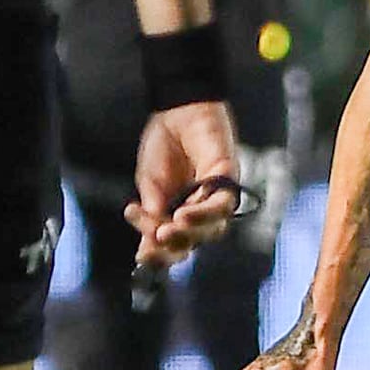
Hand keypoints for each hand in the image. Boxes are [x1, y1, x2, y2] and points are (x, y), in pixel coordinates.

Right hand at [127, 99, 241, 268]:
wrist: (175, 111)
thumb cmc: (162, 145)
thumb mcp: (148, 182)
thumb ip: (152, 208)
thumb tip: (153, 236)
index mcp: (174, 215)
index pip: (169, 245)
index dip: (157, 255)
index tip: (141, 257)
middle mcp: (198, 212)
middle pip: (190, 242)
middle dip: (171, 247)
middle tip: (153, 242)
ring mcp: (215, 198)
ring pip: (209, 231)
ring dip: (186, 234)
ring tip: (165, 230)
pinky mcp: (228, 181)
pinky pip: (221, 206)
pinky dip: (203, 215)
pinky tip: (181, 215)